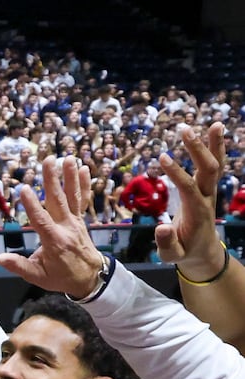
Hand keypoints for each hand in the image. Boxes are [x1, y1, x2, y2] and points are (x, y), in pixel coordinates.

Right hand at [0, 156, 106, 296]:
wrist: (91, 278)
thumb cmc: (61, 277)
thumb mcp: (38, 277)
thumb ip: (19, 266)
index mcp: (54, 242)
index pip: (41, 221)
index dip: (31, 205)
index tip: (23, 188)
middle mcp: (66, 228)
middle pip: (58, 201)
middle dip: (52, 180)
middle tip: (47, 160)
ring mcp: (75, 222)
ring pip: (72, 196)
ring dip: (69, 176)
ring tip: (68, 158)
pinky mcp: (80, 219)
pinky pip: (82, 199)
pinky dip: (83, 184)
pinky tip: (84, 169)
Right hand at [156, 122, 226, 275]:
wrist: (203, 251)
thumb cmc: (184, 252)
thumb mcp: (172, 255)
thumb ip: (166, 242)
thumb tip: (161, 226)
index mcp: (197, 213)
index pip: (189, 188)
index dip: (177, 174)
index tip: (162, 158)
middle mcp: (207, 198)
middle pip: (208, 170)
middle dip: (198, 150)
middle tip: (185, 130)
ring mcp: (210, 191)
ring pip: (216, 165)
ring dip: (215, 145)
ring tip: (216, 123)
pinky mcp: (208, 187)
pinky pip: (215, 165)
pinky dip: (216, 148)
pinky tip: (215, 131)